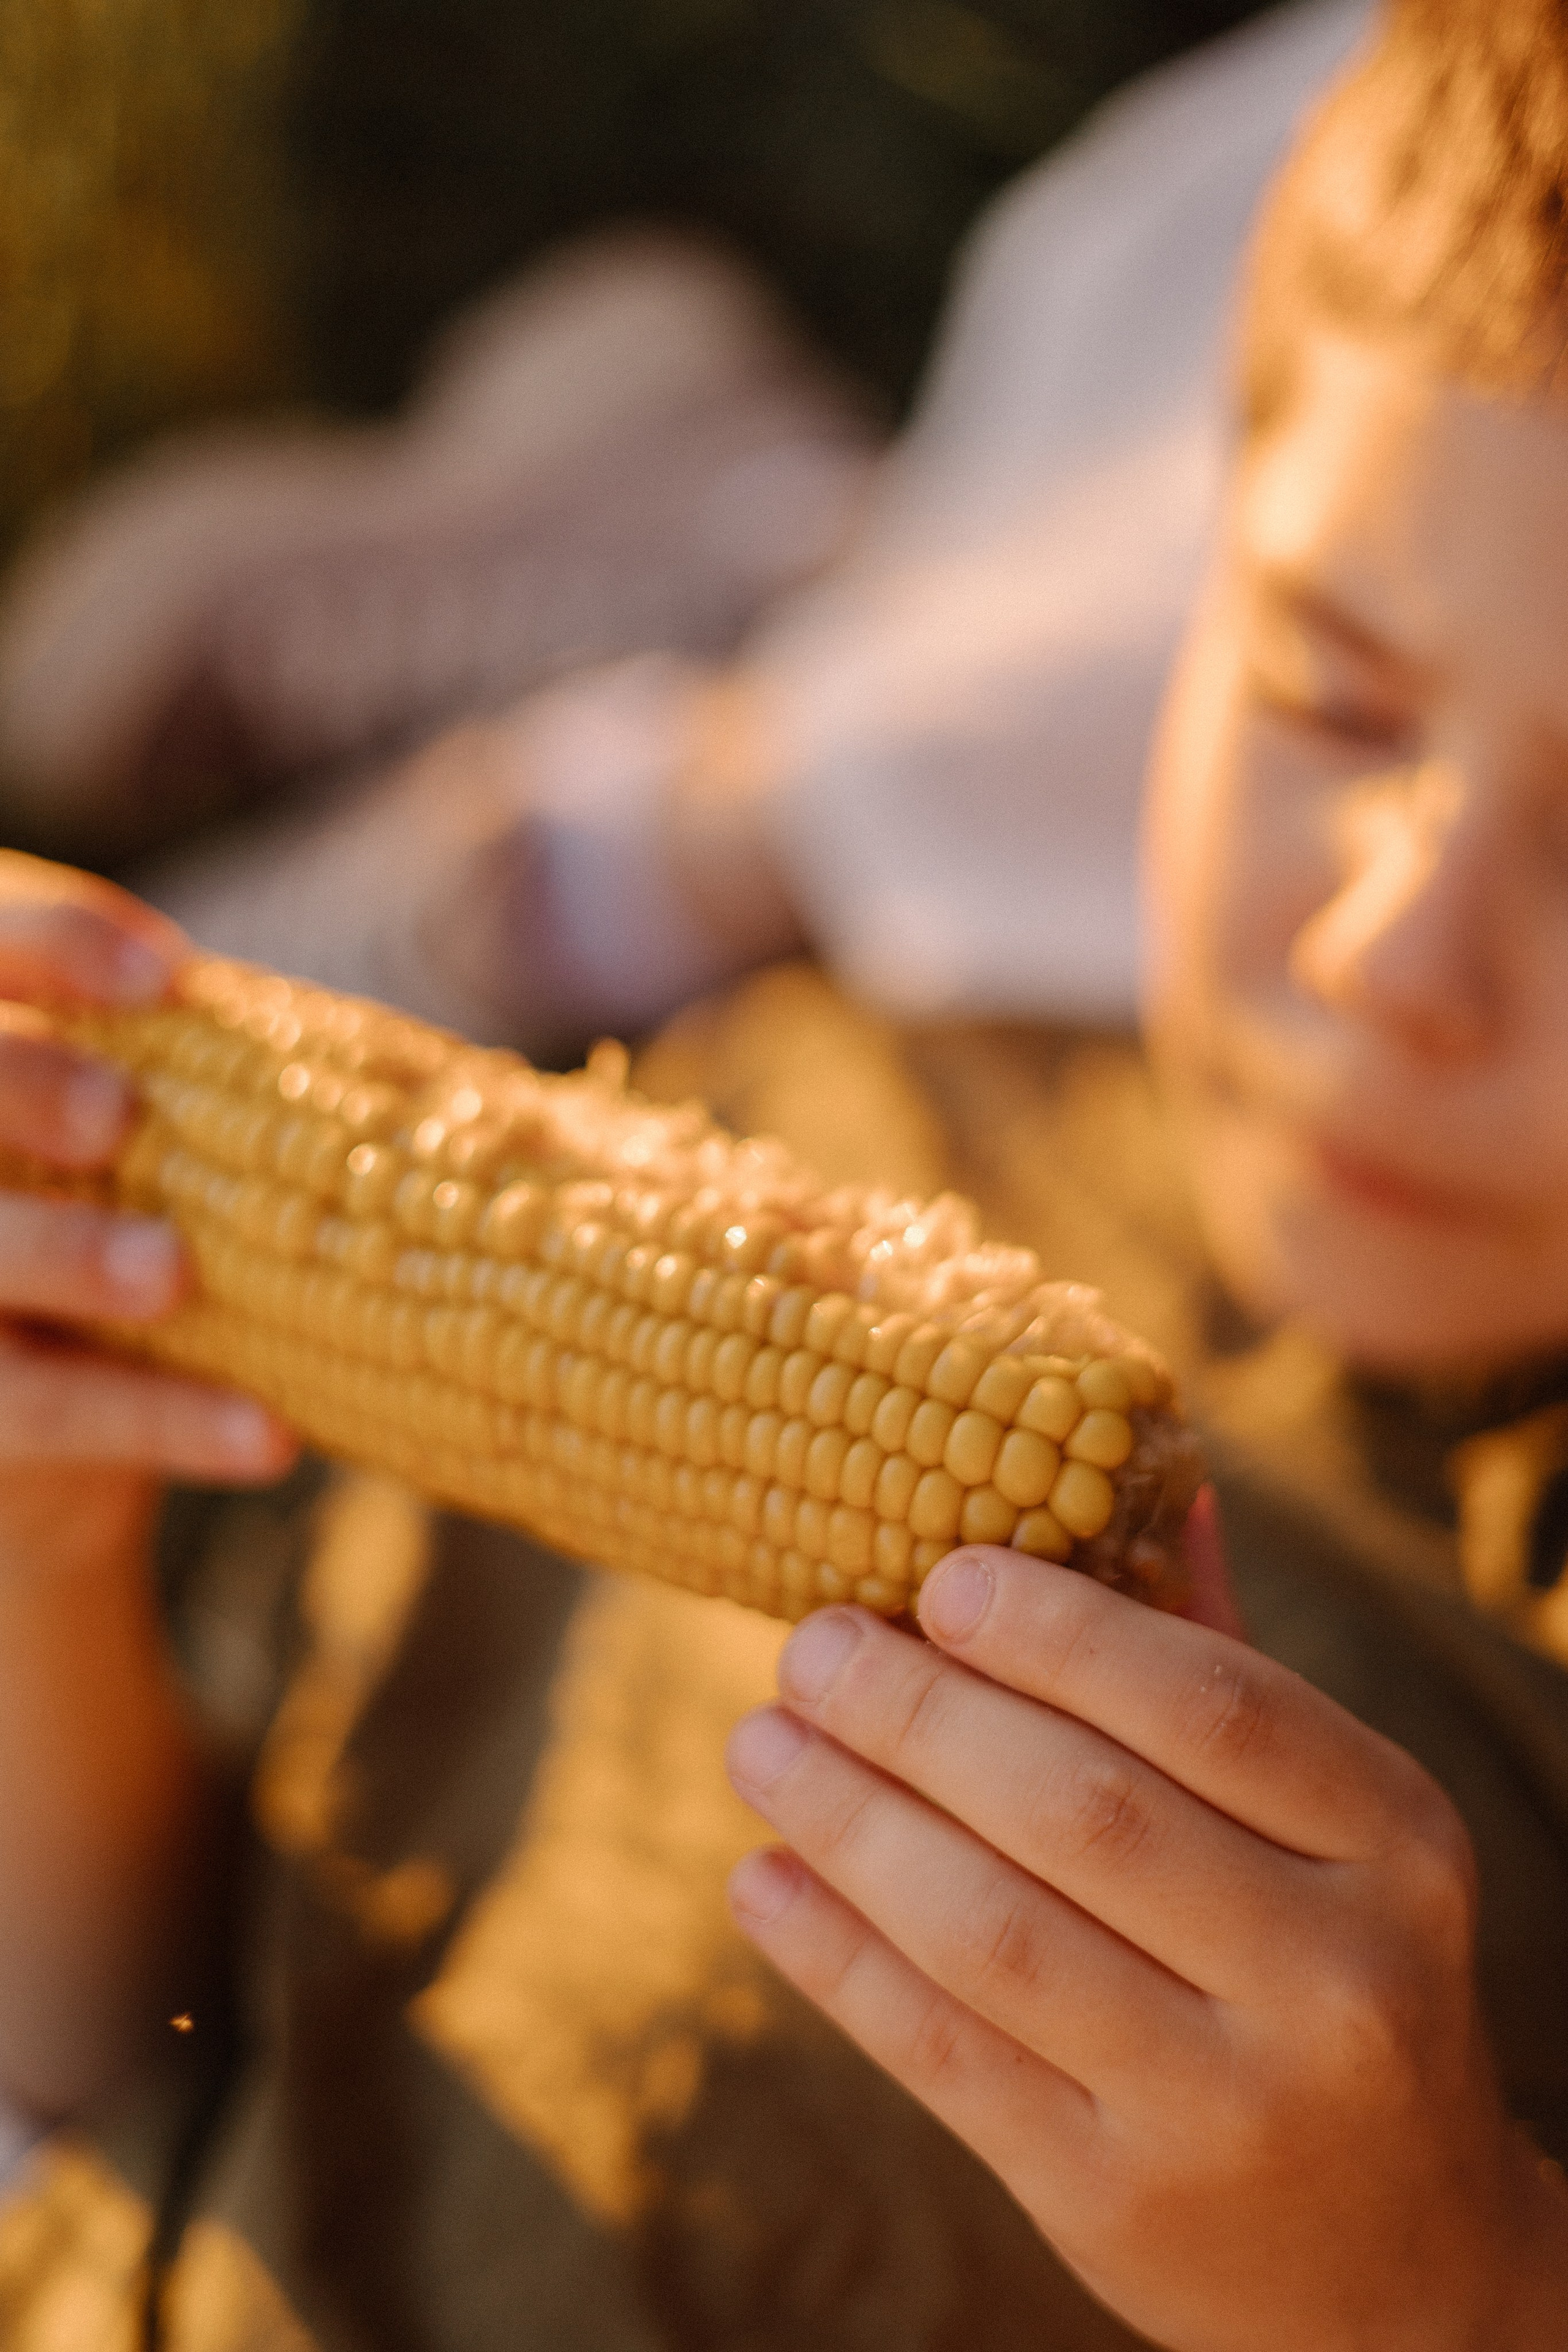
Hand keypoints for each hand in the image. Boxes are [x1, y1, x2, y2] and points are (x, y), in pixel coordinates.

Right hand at [0, 850, 294, 1586]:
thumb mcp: (184, 1138)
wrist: (89, 1410)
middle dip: (20, 1086)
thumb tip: (467, 1090)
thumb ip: (242, 1086)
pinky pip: (41, 1413)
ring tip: (169, 1274)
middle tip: (114, 1114)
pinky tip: (270, 1438)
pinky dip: (163, 1421)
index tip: (166, 977)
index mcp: (4, 1034)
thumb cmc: (163, 1212)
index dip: (56, 944)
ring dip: (66, 1254)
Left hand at [724, 1518, 1567, 2349]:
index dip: (1060, 1631)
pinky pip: (940, 2053)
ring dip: (847, 1821)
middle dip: (916, 1714)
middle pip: (1081, 1810)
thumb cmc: (1334, 1971)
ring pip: (991, 1932)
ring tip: (758, 1742)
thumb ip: (1232, 1670)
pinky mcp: (1113, 2198)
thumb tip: (1146, 1479)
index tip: (936, 1578)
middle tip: (810, 1647)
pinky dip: (831, 1954)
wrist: (1394, 2261)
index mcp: (1398, 1845)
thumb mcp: (1335, 1828)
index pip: (1214, 1705)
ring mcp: (1224, 2104)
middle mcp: (1332, 1978)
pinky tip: (760, 1877)